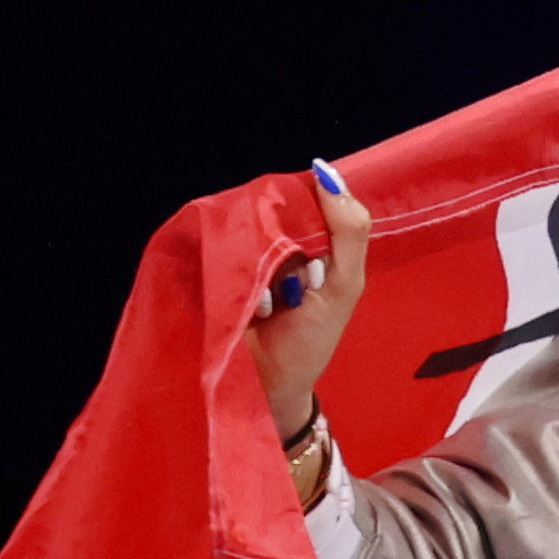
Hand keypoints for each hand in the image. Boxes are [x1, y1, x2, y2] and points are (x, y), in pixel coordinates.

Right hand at [251, 159, 371, 485]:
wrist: (269, 387)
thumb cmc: (308, 340)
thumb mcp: (345, 285)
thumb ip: (349, 231)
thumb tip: (326, 171)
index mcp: (303, 237)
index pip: (302, 194)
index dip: (308, 218)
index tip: (316, 260)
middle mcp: (267, 238)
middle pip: (273, 211)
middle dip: (289, 253)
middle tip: (297, 293)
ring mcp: (237, 254)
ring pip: (249, 233)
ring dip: (268, 273)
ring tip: (276, 308)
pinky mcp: (209, 270)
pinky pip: (223, 255)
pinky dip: (248, 287)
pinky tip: (258, 312)